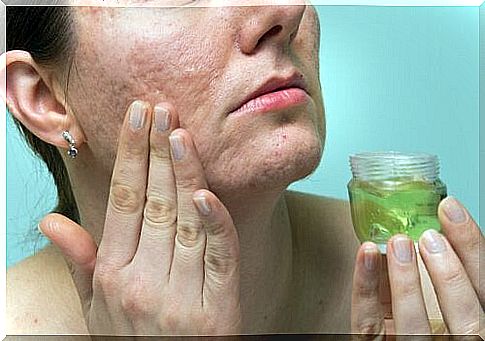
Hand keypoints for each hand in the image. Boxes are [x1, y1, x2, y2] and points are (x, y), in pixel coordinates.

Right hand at [38, 100, 241, 335]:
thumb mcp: (95, 308)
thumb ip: (80, 262)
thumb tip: (51, 220)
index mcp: (112, 275)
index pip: (122, 202)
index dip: (129, 157)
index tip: (136, 118)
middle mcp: (143, 281)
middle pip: (152, 202)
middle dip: (157, 151)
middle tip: (160, 108)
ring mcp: (181, 296)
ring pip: (184, 221)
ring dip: (184, 174)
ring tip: (180, 132)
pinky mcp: (218, 309)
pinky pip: (219, 258)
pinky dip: (214, 224)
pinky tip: (206, 194)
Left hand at [351, 197, 484, 338]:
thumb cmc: (418, 319)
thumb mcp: (440, 302)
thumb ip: (443, 277)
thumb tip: (434, 227)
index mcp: (471, 328)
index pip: (483, 291)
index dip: (472, 250)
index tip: (451, 210)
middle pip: (465, 316)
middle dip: (452, 274)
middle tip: (431, 236)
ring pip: (414, 324)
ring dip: (407, 281)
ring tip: (399, 242)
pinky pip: (368, 322)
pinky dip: (365, 286)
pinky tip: (366, 253)